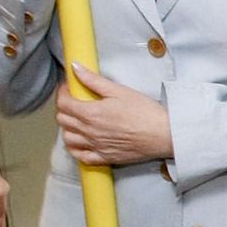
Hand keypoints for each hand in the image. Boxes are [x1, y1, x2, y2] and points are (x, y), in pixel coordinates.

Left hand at [56, 65, 173, 165]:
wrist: (164, 135)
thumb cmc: (145, 112)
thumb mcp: (119, 91)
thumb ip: (94, 80)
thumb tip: (76, 68)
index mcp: (91, 113)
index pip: (63, 103)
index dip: (62, 92)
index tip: (69, 88)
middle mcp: (90, 132)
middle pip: (62, 120)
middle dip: (63, 108)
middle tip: (74, 101)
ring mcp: (96, 147)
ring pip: (68, 139)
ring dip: (68, 128)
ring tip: (77, 120)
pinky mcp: (105, 158)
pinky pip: (81, 157)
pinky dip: (76, 149)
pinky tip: (81, 141)